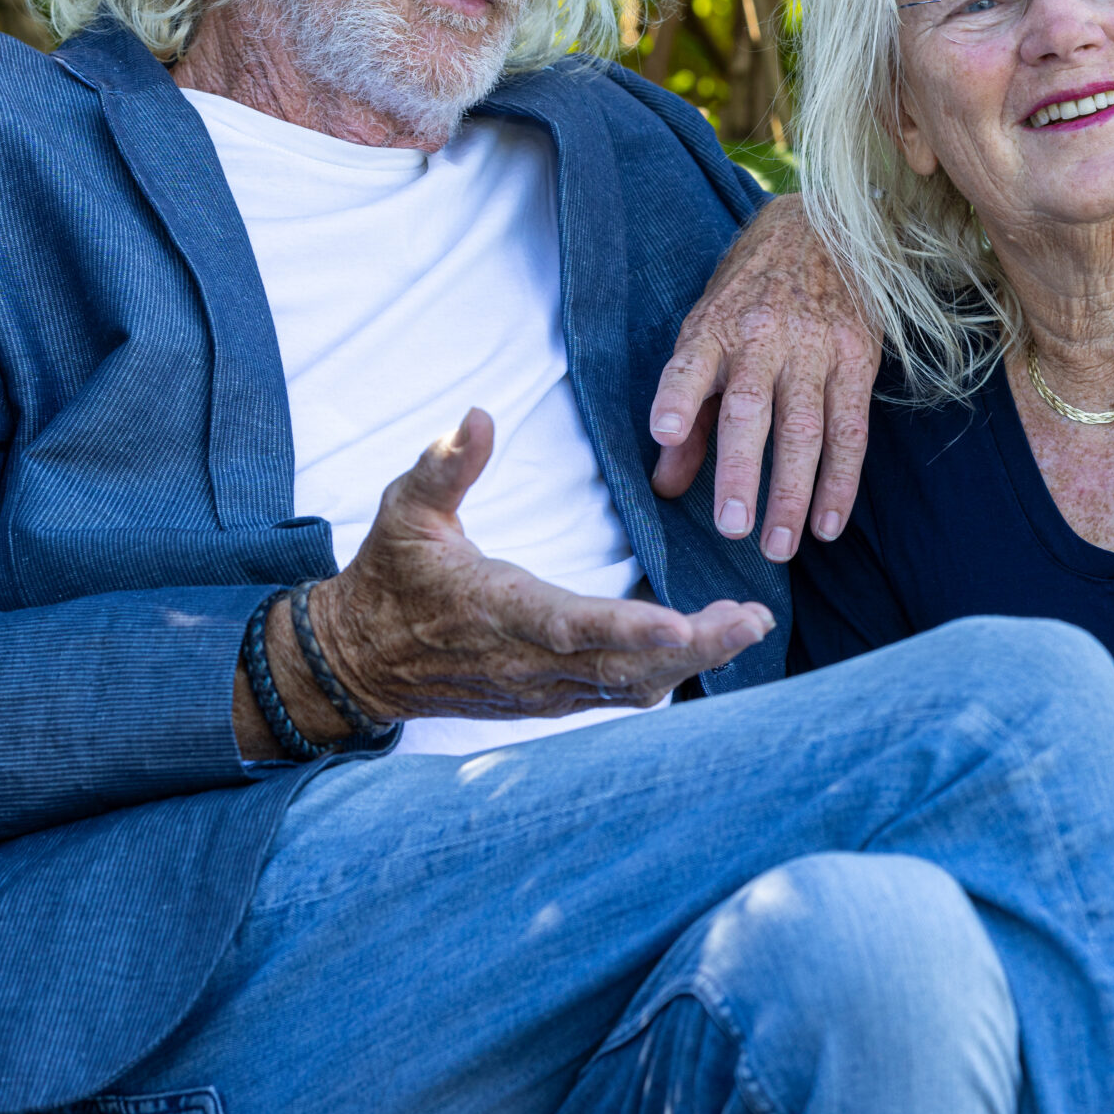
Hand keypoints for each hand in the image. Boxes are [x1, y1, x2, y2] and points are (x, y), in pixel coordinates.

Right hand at [302, 409, 774, 730]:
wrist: (360, 662)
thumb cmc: (390, 577)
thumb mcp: (404, 510)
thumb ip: (444, 466)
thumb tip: (476, 415)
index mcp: (498, 609)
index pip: (573, 626)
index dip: (630, 629)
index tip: (685, 625)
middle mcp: (528, 660)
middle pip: (624, 667)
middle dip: (695, 648)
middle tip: (754, 620)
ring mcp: (542, 688)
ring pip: (629, 686)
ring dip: (692, 662)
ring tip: (747, 626)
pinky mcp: (548, 698)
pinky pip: (616, 693)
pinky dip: (663, 673)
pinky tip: (703, 646)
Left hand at [647, 194, 880, 561]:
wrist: (820, 228)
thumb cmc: (751, 295)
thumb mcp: (706, 333)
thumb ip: (688, 411)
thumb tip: (665, 484)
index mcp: (715, 329)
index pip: (689, 365)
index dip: (676, 398)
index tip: (662, 431)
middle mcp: (763, 338)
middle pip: (752, 411)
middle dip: (742, 472)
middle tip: (733, 529)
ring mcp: (815, 349)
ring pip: (805, 429)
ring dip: (793, 494)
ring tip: (778, 545)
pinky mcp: (856, 360)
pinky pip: (850, 430)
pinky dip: (841, 482)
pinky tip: (829, 524)